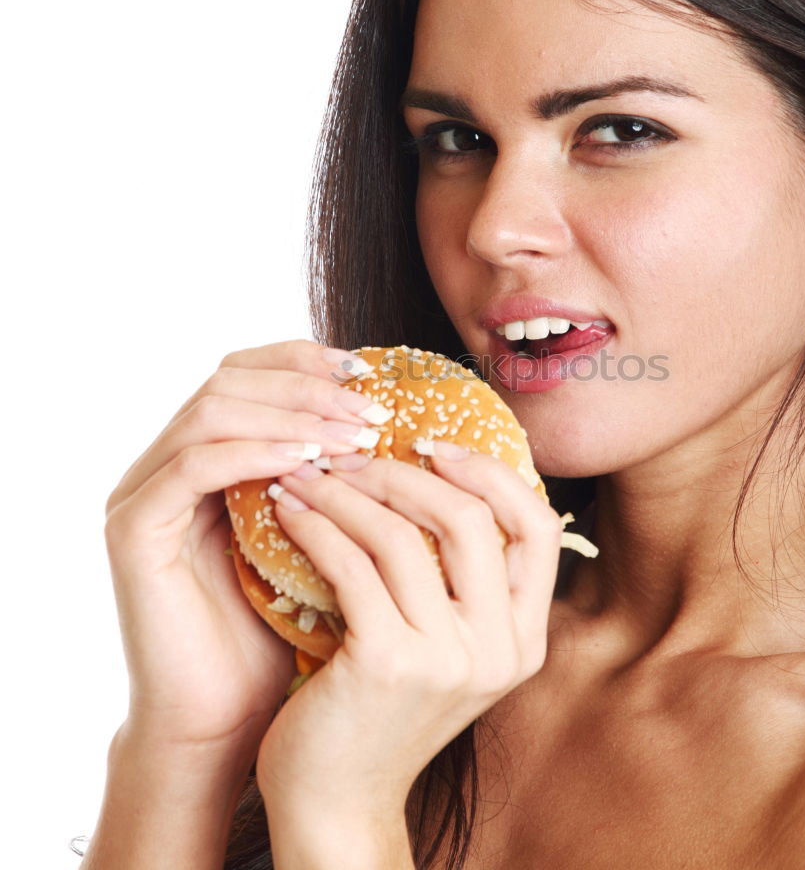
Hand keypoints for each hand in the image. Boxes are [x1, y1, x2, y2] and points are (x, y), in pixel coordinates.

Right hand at [103, 340, 380, 752]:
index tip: (368, 372)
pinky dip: (253, 454)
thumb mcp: (320, 536)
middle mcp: (167, 465)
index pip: (248, 373)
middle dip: (306, 386)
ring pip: (210, 412)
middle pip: (229, 380)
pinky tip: (309, 463)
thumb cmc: (282, 631)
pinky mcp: (133, 531)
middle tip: (369, 409)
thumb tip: (393, 420)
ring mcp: (142, 494)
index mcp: (208, 456)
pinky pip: (191, 467)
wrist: (228, 720)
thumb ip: (333, 477)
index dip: (304, 361)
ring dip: (289, 415)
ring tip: (353, 435)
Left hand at [254, 444, 563, 820]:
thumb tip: (442, 479)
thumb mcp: (445, 646)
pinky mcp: (388, 664)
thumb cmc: (381, 708)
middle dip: (405, 473)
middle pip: (471, 518)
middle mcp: (500, 649)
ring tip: (307, 476)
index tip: (438, 447)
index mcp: (524, 638)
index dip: (493, 474)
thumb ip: (461, 582)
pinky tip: (288, 513)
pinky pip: (353, 566)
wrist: (335, 798)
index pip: (540, 528)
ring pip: (404, 535)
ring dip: (347, 493)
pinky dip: (317, 527)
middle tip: (352, 455)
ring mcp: (448, 659)